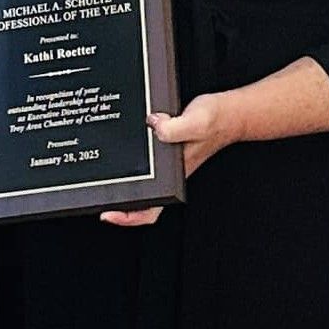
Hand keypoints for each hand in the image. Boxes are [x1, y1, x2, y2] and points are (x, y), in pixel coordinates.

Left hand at [99, 92, 241, 228]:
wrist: (231, 111)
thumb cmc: (219, 120)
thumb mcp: (197, 121)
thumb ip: (176, 128)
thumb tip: (153, 127)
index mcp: (175, 176)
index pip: (151, 209)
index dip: (129, 217)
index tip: (109, 214)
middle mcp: (170, 173)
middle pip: (142, 200)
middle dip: (119, 202)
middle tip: (96, 197)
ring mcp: (168, 163)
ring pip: (143, 182)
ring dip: (124, 182)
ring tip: (102, 178)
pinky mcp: (166, 147)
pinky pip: (146, 160)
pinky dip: (133, 160)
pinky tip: (123, 149)